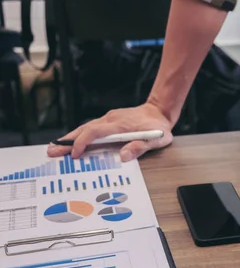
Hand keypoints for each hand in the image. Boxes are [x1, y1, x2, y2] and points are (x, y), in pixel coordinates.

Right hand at [47, 101, 172, 161]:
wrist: (160, 111)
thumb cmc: (159, 127)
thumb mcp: (156, 140)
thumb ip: (141, 147)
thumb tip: (124, 156)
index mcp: (120, 125)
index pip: (95, 132)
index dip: (83, 142)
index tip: (74, 154)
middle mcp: (111, 120)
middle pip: (84, 129)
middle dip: (67, 141)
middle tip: (52, 151)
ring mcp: (109, 119)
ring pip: (86, 128)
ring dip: (70, 138)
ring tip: (55, 148)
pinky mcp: (109, 121)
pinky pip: (91, 128)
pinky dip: (79, 135)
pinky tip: (71, 142)